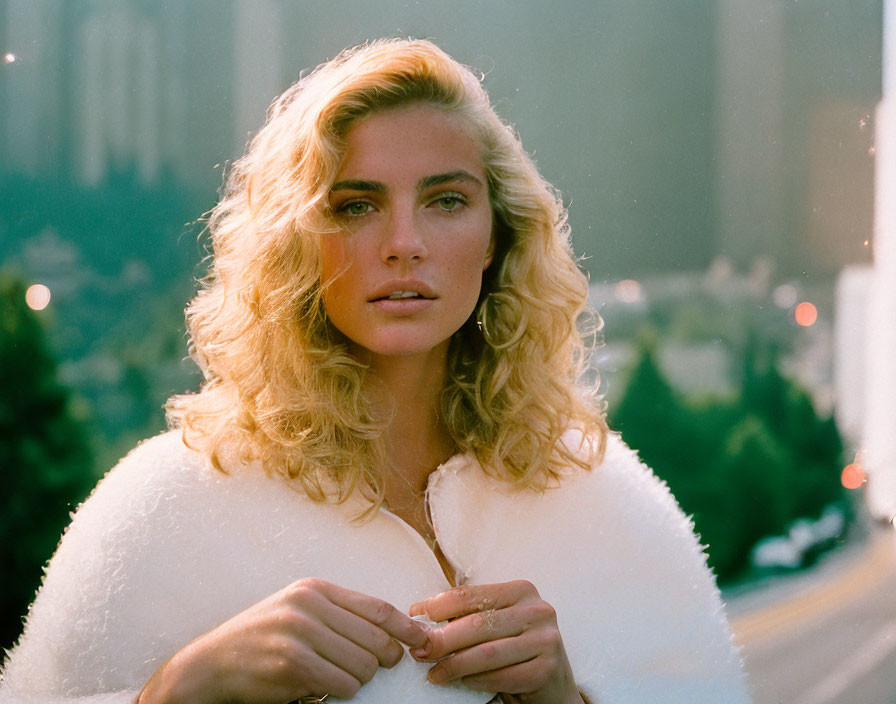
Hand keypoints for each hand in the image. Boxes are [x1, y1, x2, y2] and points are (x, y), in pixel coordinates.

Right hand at [137, 578, 429, 703]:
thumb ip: (339, 616)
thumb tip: (392, 633)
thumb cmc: (259, 641)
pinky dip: (338, 693)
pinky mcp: (292, 664)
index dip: (407, 627)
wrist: (207, 667)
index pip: (378, 608)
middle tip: (368, 670)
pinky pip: (342, 685)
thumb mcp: (298, 613)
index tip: (424, 641)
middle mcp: (309, 605)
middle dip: (381, 661)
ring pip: (363, 666)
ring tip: (331, 679)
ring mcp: (300, 633)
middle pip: (376, 639)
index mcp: (315, 589)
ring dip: (355, 681)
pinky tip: (317, 689)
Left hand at [408, 580, 582, 703]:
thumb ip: (468, 616)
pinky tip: (463, 682)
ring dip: (454, 665)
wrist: (553, 681)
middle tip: (420, 652)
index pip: (471, 594)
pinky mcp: (546, 669)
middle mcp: (537, 611)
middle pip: (477, 624)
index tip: (416, 616)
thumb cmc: (515, 647)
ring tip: (435, 673)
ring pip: (487, 653)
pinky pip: (501, 677)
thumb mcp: (496, 623)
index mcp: (521, 591)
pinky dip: (476, 681)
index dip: (439, 605)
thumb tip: (419, 615)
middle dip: (442, 640)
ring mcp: (545, 640)